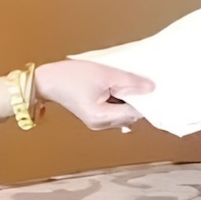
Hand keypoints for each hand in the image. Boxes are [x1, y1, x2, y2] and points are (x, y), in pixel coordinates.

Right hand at [36, 59, 152, 130]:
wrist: (47, 80)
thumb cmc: (71, 76)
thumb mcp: (105, 74)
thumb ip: (130, 82)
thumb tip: (151, 88)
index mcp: (103, 118)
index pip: (135, 113)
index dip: (146, 100)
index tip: (153, 87)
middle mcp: (101, 125)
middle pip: (131, 114)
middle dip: (137, 99)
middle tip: (140, 81)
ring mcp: (97, 122)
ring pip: (123, 112)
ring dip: (127, 98)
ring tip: (125, 81)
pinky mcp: (95, 116)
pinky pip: (114, 109)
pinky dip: (118, 99)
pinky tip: (116, 86)